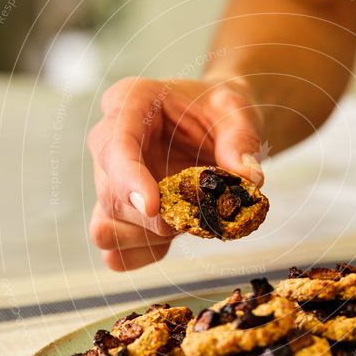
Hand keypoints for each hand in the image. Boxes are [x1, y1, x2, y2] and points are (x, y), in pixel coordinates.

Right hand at [87, 76, 263, 270]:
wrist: (219, 125)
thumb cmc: (221, 110)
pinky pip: (114, 249)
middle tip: (201, 216)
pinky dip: (144, 254)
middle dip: (155, 218)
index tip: (155, 207)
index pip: (114, 144)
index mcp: (131, 101)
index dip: (128, 179)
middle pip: (109, 193)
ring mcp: (109, 180)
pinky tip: (174, 240)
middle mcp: (109, 141)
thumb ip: (241, 141)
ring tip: (191, 222)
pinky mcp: (118, 213)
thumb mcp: (238, 112)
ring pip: (106, 227)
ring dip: (150, 238)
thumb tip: (248, 180)